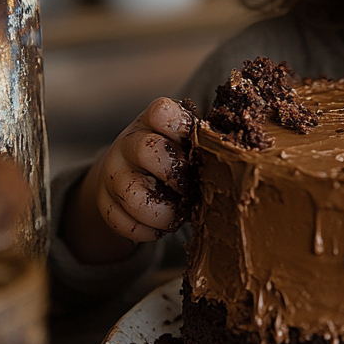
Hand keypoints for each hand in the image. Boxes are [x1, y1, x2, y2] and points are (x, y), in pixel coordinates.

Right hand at [61, 98, 194, 262]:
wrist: (130, 172)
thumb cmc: (173, 153)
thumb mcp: (186, 139)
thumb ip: (203, 142)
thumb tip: (238, 156)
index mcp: (153, 121)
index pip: (162, 113)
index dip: (180, 127)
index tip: (193, 142)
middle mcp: (129, 142)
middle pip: (146, 151)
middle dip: (175, 176)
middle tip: (190, 189)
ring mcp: (113, 172)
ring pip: (133, 195)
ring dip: (163, 213)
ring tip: (178, 214)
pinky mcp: (104, 202)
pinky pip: (122, 222)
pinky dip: (147, 231)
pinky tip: (161, 226)